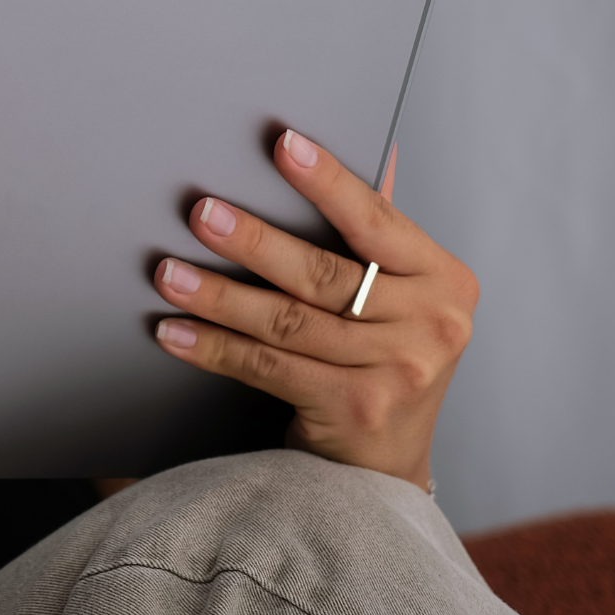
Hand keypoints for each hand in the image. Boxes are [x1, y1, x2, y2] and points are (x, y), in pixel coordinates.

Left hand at [152, 130, 477, 489]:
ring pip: (287, 321)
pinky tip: (175, 331)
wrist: (384, 468)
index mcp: (445, 282)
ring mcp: (399, 373)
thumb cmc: (381, 361)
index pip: (377, 221)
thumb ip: (376, 235)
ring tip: (168, 274)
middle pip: (324, 274)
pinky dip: (214, 347)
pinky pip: (267, 366)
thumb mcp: (399, 298)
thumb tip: (364, 153)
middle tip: (202, 213)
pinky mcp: (355, 410)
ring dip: (218, 296)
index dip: (328, 182)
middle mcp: (433, 326)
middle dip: (254, 242)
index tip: (282, 145)